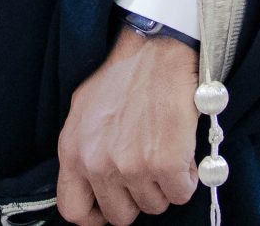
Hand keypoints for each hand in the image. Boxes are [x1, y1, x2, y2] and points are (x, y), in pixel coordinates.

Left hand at [56, 26, 199, 224]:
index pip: (73, 210)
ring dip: (163, 186)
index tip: (112, 206)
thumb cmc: (123, 77)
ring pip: (154, 206)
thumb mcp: (84, 113)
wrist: (156, 50)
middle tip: (147, 172)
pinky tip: (182, 151)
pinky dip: (187, 178)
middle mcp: (97, 164)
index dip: (95, 216)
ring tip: (164, 150)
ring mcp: (131, 166)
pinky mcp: (165, 164)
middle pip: (120, 215)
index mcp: (72, 151)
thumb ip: (83, 150)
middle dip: (137, 198)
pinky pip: (180, 194)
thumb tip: (91, 183)